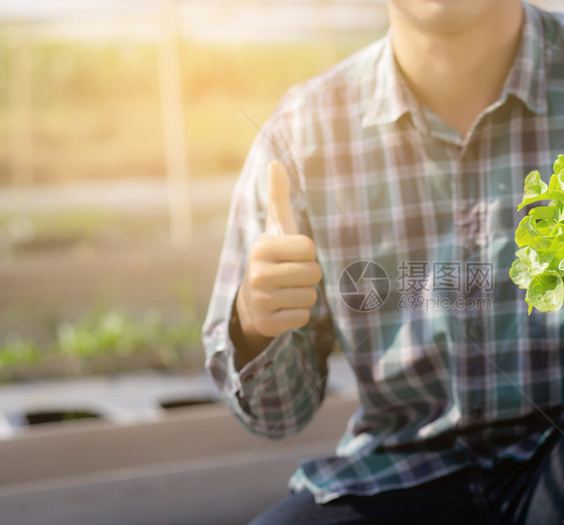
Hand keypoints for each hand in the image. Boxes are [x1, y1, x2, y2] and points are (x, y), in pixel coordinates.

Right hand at [232, 162, 321, 363]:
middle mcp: (257, 273)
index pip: (310, 249)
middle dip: (308, 275)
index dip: (307, 253)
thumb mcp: (276, 227)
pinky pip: (303, 318)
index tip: (291, 255)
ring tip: (286, 291)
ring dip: (304, 295)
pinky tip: (283, 309)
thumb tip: (275, 162)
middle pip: (313, 274)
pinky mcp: (267, 324)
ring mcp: (260, 300)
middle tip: (290, 276)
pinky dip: (298, 315)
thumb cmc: (273, 258)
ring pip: (310, 297)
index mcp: (262, 247)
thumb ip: (279, 196)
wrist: (250, 301)